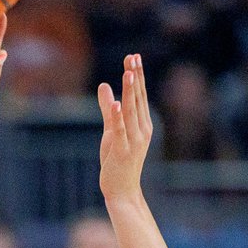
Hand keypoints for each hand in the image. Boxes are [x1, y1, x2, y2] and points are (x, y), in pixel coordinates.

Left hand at [97, 53, 153, 202]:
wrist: (122, 190)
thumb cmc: (118, 161)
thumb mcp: (112, 131)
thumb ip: (108, 108)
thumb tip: (105, 85)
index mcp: (142, 124)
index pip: (140, 96)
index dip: (137, 76)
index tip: (134, 57)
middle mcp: (142, 130)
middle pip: (137, 99)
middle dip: (135, 78)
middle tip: (133, 57)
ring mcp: (133, 141)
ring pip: (131, 112)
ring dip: (130, 92)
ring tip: (128, 73)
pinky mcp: (122, 151)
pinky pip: (120, 131)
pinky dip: (118, 117)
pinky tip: (117, 104)